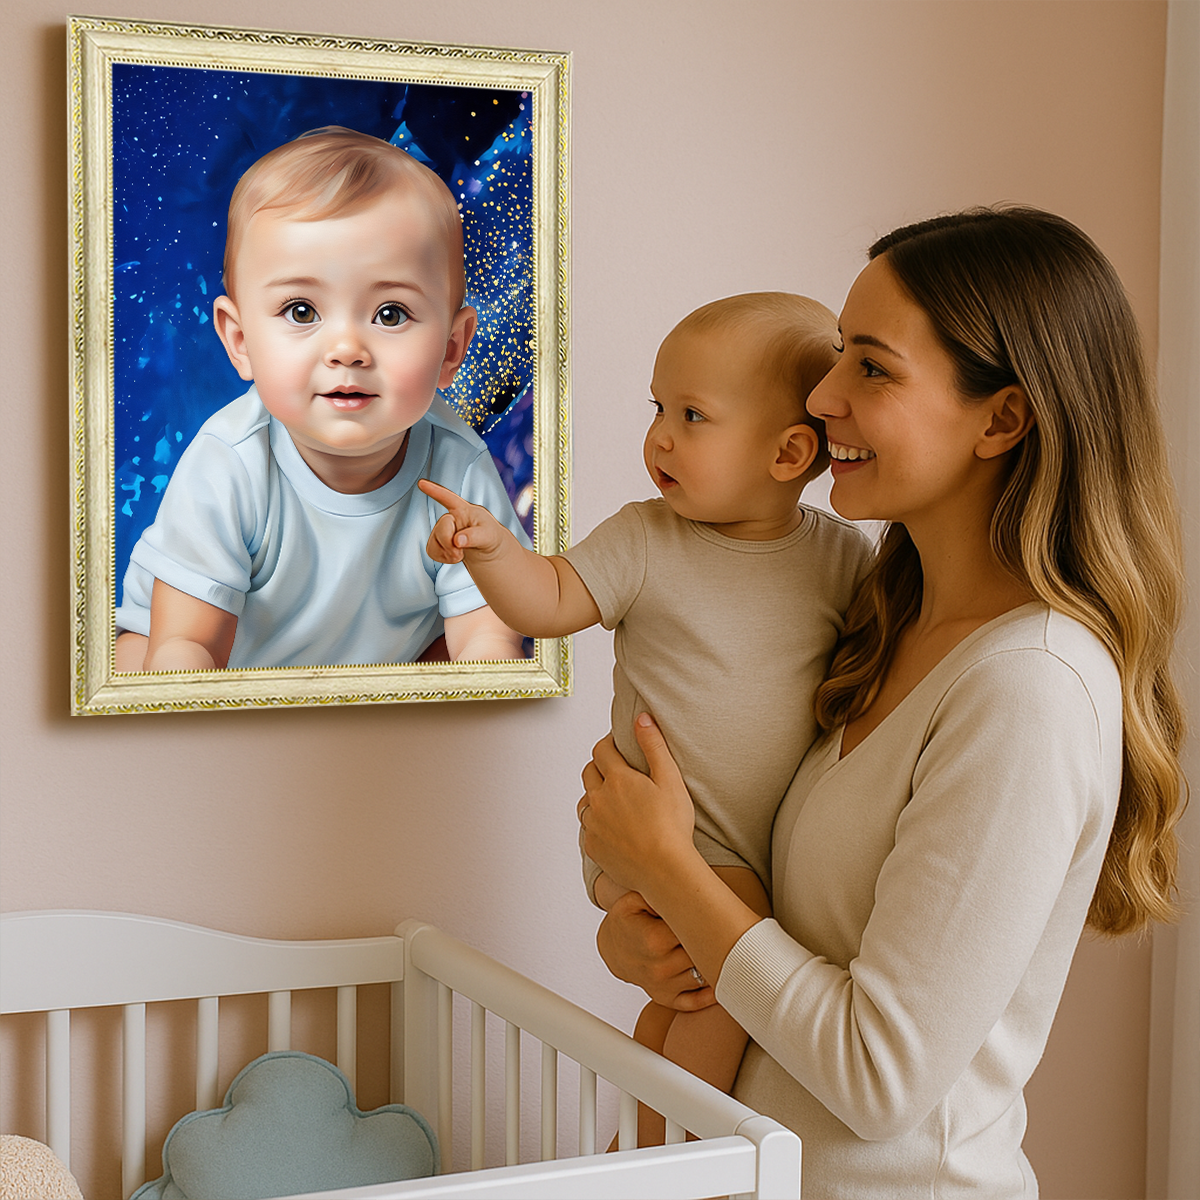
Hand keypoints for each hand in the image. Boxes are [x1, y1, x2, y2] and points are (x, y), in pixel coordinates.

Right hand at [419, 478, 507, 564]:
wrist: (487, 551)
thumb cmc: (490, 536)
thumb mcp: (488, 535)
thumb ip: (474, 536)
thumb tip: (457, 541)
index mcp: (463, 510)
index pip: (447, 498)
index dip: (434, 491)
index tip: (422, 483)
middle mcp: (450, 518)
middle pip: (441, 528)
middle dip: (449, 542)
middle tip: (460, 553)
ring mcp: (442, 530)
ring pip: (434, 542)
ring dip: (447, 553)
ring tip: (461, 554)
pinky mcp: (437, 543)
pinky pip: (431, 552)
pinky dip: (442, 558)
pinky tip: (453, 557)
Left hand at [576, 714, 697, 898]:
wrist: (664, 870)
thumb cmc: (672, 826)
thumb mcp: (670, 779)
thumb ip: (654, 746)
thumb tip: (642, 718)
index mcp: (617, 779)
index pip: (602, 750)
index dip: (610, 744)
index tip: (619, 745)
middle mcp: (598, 800)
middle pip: (589, 772)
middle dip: (600, 766)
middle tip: (617, 770)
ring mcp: (593, 824)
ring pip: (585, 801)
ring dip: (595, 796)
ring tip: (614, 800)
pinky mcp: (592, 846)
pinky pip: (588, 828)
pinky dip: (597, 823)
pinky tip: (614, 828)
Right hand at [596, 889, 715, 1011]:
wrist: (612, 948)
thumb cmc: (625, 922)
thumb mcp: (632, 901)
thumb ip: (654, 894)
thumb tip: (678, 892)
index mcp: (655, 941)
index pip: (695, 931)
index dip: (707, 921)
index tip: (714, 914)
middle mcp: (660, 967)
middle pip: (703, 955)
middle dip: (714, 942)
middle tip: (725, 930)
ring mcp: (664, 986)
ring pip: (703, 976)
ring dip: (713, 964)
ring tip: (721, 948)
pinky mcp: (666, 998)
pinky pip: (694, 1002)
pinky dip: (710, 995)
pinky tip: (718, 978)